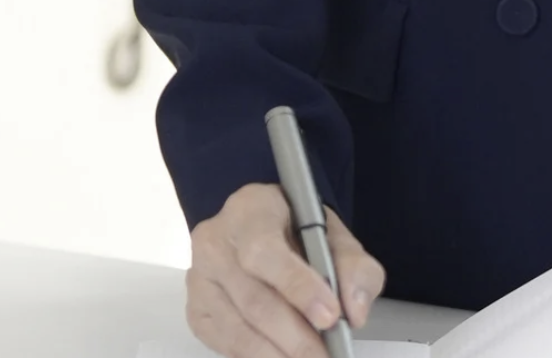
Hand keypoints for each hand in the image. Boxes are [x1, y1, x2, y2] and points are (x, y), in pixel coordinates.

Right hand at [185, 181, 385, 356]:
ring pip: (237, 328)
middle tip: (324, 355)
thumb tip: (354, 311)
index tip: (330, 317)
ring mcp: (200, 279)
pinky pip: (225, 344)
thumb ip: (353, 266)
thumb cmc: (297, 231)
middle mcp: (216, 242)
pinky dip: (256, 357)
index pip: (265, 251)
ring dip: (277, 354)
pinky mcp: (197, 311)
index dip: (298, 287)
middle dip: (295, 335)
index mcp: (251, 209)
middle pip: (253, 299)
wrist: (264, 230)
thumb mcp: (332, 234)